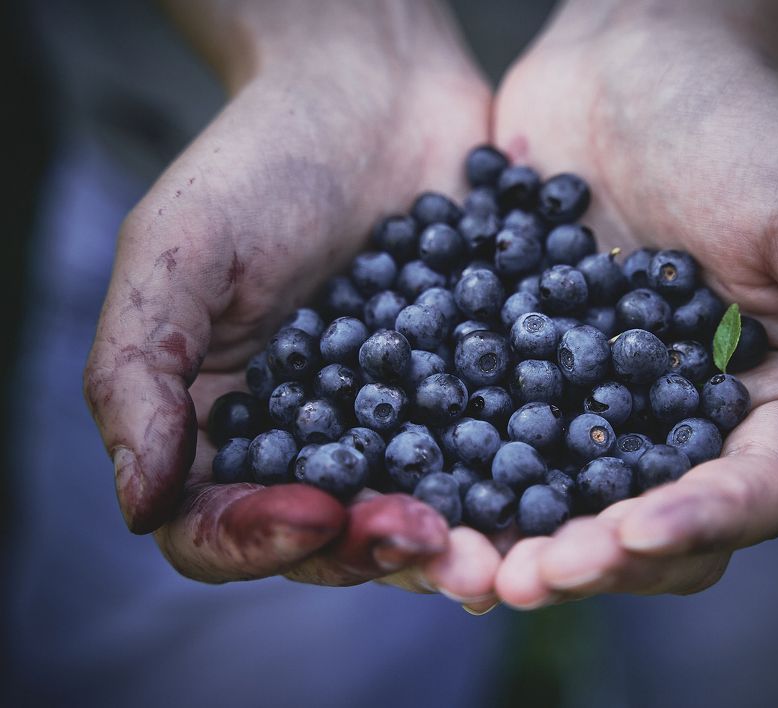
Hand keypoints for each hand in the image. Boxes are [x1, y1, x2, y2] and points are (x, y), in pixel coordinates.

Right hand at [83, 0, 498, 608]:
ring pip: (414, 513)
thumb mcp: (176, 251)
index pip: (217, 526)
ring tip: (488, 545)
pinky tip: (546, 482)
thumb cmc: (259, 162)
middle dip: (372, 550)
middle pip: (327, 539)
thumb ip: (137, 372)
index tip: (313, 513)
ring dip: (451, 540)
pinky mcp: (470, 395)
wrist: (375, 96)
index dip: (256, 541)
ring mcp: (395, 423)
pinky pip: (490, 453)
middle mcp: (309, 440)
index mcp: (223, 424)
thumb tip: (137, 504)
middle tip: (422, 536)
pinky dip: (513, 480)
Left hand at [491, 0, 777, 605]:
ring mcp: (596, 398)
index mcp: (767, 400)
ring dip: (521, 540)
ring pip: (566, 499)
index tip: (631, 537)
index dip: (693, 527)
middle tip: (531, 576)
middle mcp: (680, 416)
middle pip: (648, 520)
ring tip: (470, 565)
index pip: (745, 496)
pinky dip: (465, 476)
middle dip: (595, 557)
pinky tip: (423, 498)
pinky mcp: (523, 368)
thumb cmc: (740, 128)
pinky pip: (495, 435)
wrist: (627, 60)